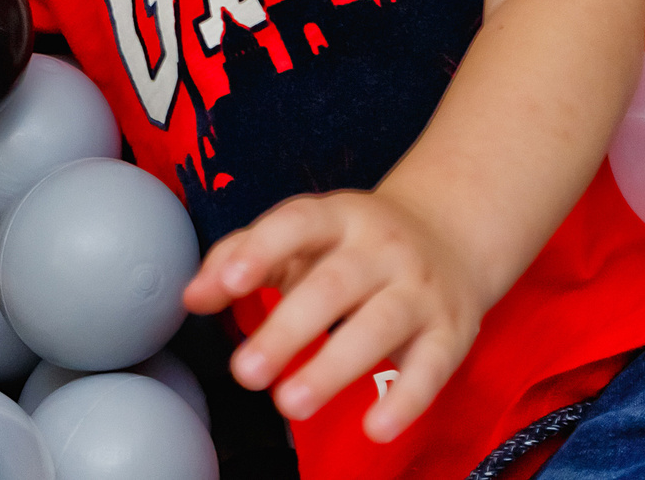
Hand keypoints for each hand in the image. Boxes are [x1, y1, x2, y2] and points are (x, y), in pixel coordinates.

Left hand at [182, 186, 489, 443]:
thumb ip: (242, 256)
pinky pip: (432, 367)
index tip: (230, 284)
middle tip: (245, 372)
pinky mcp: (450, 331)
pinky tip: (375, 427)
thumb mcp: (305, 236)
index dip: (262, 250)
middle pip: (334, 285)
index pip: (298, 223)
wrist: (452, 235)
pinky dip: (406, 400)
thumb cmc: (357, 245)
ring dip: (334, 366)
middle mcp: (382, 248)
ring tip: (290, 403)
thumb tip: (192, 296)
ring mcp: (419, 288)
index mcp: (339, 217)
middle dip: (288, 329)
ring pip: (380, 325)